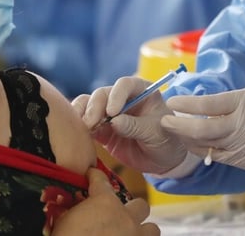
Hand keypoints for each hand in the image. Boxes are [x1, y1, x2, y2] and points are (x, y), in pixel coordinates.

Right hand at [52, 168, 158, 235]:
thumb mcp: (62, 221)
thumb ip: (72, 210)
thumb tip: (74, 209)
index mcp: (104, 202)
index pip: (100, 180)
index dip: (95, 176)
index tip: (92, 176)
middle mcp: (125, 217)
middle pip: (140, 206)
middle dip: (132, 210)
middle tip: (120, 218)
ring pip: (152, 229)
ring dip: (143, 231)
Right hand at [73, 76, 187, 174]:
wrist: (163, 160)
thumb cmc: (167, 140)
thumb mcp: (156, 133)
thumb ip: (136, 126)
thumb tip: (114, 122)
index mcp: (142, 91)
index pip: (125, 84)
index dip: (116, 95)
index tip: (112, 111)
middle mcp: (123, 98)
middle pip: (103, 94)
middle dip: (95, 107)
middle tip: (91, 123)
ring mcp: (110, 113)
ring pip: (90, 105)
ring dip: (83, 114)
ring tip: (83, 128)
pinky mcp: (101, 129)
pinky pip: (85, 123)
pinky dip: (79, 126)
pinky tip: (77, 133)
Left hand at [161, 87, 244, 172]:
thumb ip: (227, 100)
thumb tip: (201, 103)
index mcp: (243, 104)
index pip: (208, 105)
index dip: (187, 104)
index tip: (173, 101)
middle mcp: (237, 126)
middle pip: (201, 129)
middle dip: (178, 125)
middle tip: (165, 120)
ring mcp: (236, 146)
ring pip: (202, 145)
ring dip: (184, 138)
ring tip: (173, 130)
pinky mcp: (236, 160)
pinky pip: (210, 155)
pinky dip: (196, 148)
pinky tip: (188, 142)